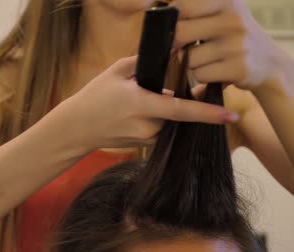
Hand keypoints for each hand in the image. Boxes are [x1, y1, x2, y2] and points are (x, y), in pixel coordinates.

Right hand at [53, 56, 239, 150]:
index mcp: (140, 105)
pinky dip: (159, 119)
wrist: (76, 129)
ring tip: (143, 100)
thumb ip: (145, 61)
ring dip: (168, 110)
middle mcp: (146, 126)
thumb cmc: (94, 98)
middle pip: (179, 114)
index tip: (231, 115)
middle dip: (182, 100)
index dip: (207, 113)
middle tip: (168, 87)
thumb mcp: (115, 72)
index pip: (181, 110)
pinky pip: (161, 130)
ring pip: (171, 122)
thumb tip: (174, 49)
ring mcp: (145, 139)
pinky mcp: (144, 145)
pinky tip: (139, 112)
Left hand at [172, 0, 283, 90]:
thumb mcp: (220, 11)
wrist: (267, 61)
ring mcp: (237, 44)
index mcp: (225, 0)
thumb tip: (154, 13)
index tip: (173, 26)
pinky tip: (215, 70)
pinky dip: (202, 76)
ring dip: (190, 63)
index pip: (183, 5)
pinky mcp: (238, 67)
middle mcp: (232, 19)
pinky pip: (200, 75)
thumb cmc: (232, 34)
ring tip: (207, 58)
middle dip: (176, 44)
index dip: (172, 18)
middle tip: (185, 46)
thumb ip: (192, 9)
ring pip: (188, 58)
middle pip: (180, 33)